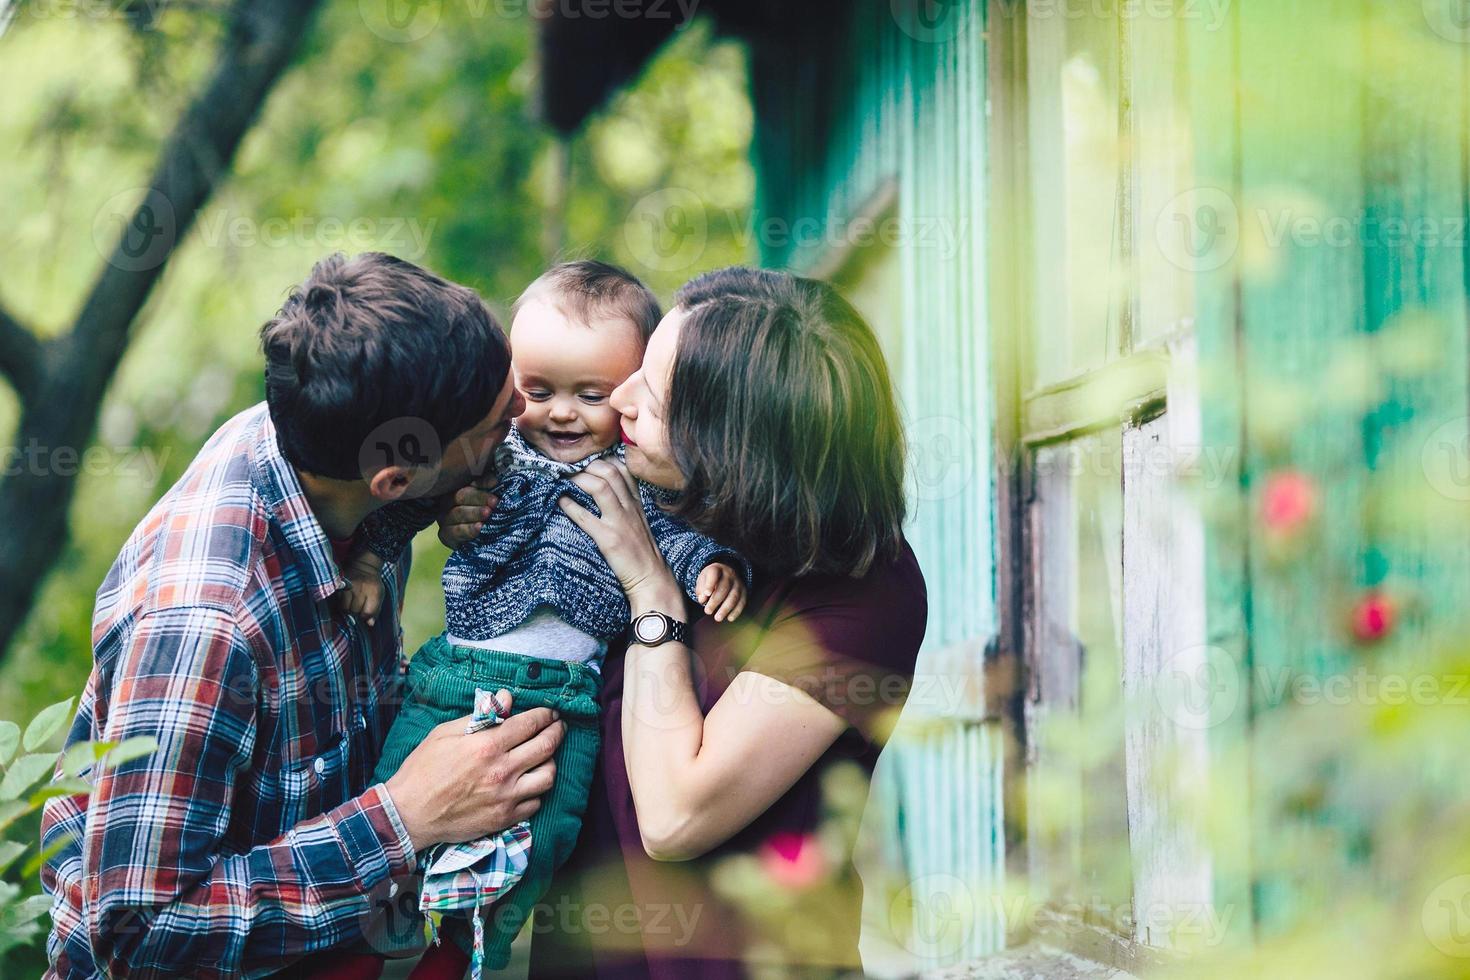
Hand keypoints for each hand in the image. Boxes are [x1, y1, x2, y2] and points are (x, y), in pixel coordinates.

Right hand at [336, 555, 385, 625]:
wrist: (364, 565)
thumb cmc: (373, 584)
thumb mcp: (380, 595)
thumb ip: (376, 610)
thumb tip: (370, 624)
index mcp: (374, 592)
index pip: (366, 613)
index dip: (364, 615)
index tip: (364, 612)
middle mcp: (362, 589)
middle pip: (354, 611)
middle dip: (355, 612)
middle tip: (357, 606)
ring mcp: (350, 586)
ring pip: (344, 607)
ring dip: (347, 608)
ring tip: (351, 603)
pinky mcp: (341, 584)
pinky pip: (338, 601)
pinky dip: (341, 602)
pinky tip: (345, 599)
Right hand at [384, 690, 564, 848]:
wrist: (409, 814)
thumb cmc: (423, 769)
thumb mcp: (445, 733)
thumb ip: (480, 715)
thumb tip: (506, 698)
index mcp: (487, 746)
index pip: (530, 724)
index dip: (545, 715)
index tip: (550, 712)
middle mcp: (502, 771)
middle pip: (546, 746)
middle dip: (557, 732)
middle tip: (558, 727)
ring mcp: (505, 797)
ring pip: (548, 776)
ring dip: (550, 762)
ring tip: (545, 755)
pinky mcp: (504, 818)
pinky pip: (536, 802)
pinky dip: (537, 790)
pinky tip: (529, 783)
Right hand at [437, 479, 499, 548]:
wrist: (476, 541)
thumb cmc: (482, 514)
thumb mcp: (486, 500)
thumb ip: (487, 488)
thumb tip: (494, 480)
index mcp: (457, 489)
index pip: (468, 482)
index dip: (482, 483)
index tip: (495, 483)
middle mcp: (447, 502)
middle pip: (461, 496)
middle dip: (479, 498)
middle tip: (494, 502)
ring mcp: (444, 519)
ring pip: (458, 513)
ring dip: (474, 513)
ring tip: (488, 513)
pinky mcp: (445, 535)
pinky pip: (455, 532)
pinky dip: (468, 530)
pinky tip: (479, 528)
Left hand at [558, 459, 681, 609]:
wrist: (651, 579)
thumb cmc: (642, 552)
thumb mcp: (639, 522)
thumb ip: (626, 504)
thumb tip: (604, 491)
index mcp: (637, 502)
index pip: (622, 468)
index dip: (602, 459)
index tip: (586, 461)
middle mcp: (630, 507)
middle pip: (609, 471)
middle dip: (587, 465)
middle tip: (570, 468)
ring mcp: (620, 522)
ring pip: (599, 487)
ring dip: (578, 479)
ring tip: (563, 479)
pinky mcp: (609, 539)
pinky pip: (585, 517)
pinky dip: (570, 506)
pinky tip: (560, 501)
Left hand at [696, 563, 745, 622]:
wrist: (725, 574)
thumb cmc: (710, 580)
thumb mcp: (702, 581)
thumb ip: (701, 590)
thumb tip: (702, 599)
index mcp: (716, 569)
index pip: (714, 574)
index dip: (710, 584)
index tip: (706, 594)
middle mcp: (729, 574)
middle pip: (724, 587)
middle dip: (715, 601)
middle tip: (707, 611)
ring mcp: (738, 583)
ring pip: (734, 596)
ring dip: (726, 608)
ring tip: (717, 618)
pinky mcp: (744, 591)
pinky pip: (742, 602)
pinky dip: (736, 611)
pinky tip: (730, 618)